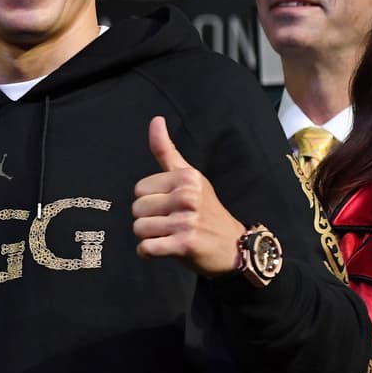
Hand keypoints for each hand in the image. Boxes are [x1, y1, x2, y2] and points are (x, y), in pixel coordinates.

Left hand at [133, 116, 245, 275]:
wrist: (234, 247)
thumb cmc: (206, 211)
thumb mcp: (191, 178)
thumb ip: (167, 152)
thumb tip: (155, 119)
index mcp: (187, 177)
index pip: (139, 189)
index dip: (149, 201)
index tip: (170, 206)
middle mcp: (187, 196)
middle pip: (136, 209)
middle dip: (147, 219)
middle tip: (170, 223)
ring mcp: (186, 220)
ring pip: (139, 229)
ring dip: (149, 237)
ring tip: (170, 236)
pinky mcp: (184, 244)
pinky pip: (146, 248)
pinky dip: (149, 253)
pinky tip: (165, 249)